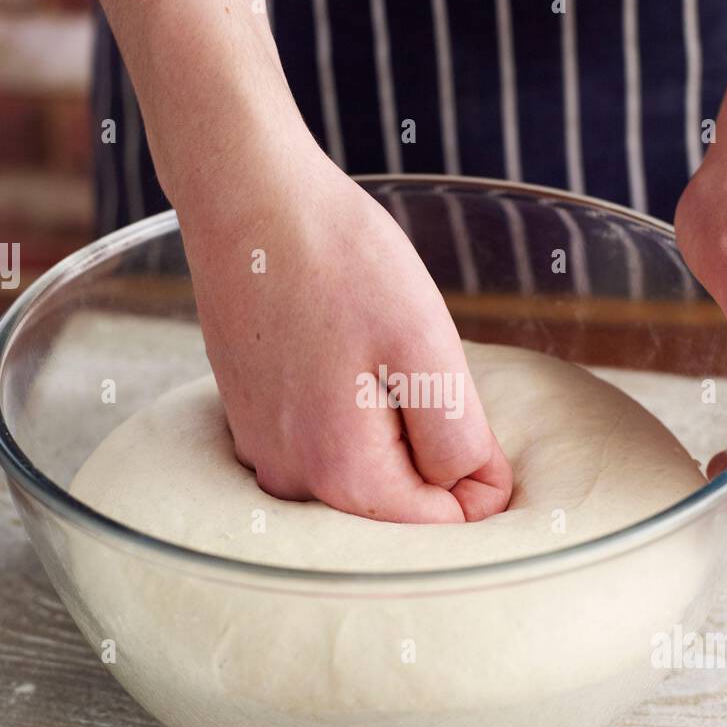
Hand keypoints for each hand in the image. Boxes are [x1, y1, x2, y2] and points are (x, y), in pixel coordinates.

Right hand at [174, 137, 511, 523]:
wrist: (248, 200)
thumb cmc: (342, 262)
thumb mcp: (428, 350)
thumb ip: (459, 441)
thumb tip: (477, 495)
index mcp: (343, 476)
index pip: (443, 527)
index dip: (477, 473)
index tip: (464, 404)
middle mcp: (292, 482)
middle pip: (398, 503)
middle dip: (425, 446)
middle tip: (411, 366)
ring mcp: (263, 453)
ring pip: (360, 472)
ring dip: (385, 425)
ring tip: (367, 351)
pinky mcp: (250, 423)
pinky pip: (321, 443)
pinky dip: (345, 410)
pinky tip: (335, 351)